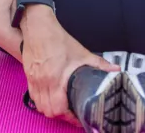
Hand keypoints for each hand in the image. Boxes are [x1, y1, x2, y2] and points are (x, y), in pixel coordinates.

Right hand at [20, 6, 118, 125]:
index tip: (77, 115)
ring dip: (50, 109)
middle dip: (61, 115)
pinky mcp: (29, 77)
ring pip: (40, 106)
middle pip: (48, 111)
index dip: (69, 116)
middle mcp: (43, 81)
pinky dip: (41, 101)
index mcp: (55, 78)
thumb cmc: (57, 39)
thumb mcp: (81, 53)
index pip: (59, 108)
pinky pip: (33, 97)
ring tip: (61, 106)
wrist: (38, 28)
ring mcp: (34, 80)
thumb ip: (99, 64)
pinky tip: (50, 97)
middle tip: (71, 112)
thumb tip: (115, 70)